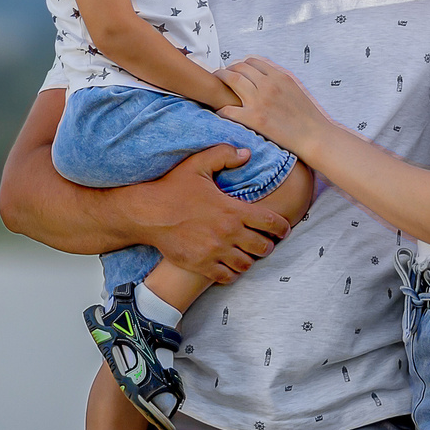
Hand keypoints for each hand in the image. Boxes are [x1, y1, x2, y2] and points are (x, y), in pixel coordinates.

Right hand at [132, 143, 296, 281]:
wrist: (147, 213)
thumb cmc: (172, 188)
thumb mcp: (198, 164)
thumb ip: (224, 155)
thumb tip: (247, 153)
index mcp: (233, 210)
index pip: (271, 222)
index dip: (282, 227)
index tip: (283, 229)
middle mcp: (227, 233)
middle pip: (263, 247)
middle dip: (267, 245)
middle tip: (264, 242)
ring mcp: (214, 251)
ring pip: (246, 264)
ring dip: (250, 259)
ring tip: (247, 253)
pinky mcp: (201, 265)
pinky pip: (227, 277)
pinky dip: (232, 273)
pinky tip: (230, 265)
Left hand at [217, 55, 331, 152]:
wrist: (314, 136)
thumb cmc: (307, 117)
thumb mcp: (295, 90)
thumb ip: (278, 81)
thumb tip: (264, 77)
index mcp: (279, 76)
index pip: (252, 61)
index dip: (240, 64)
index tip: (235, 70)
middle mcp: (268, 85)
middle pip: (239, 67)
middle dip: (227, 70)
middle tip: (220, 77)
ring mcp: (259, 101)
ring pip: (230, 80)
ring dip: (219, 81)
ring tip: (213, 88)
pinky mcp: (254, 119)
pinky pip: (228, 109)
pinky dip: (220, 109)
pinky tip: (218, 112)